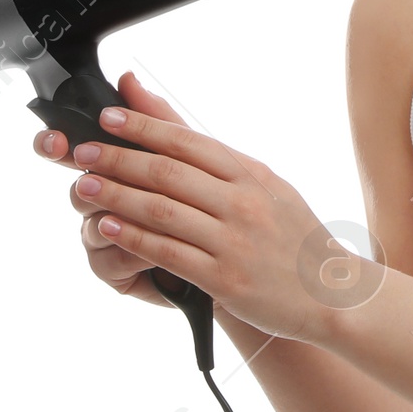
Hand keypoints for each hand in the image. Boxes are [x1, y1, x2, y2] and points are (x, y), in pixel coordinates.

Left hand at [36, 71, 336, 344]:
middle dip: (119, 159)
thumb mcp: (266, 187)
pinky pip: (170, 253)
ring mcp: (235, 241)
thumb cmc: (292, 237)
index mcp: (253, 175)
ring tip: (84, 187)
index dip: (145, 127)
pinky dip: (135, 238)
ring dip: (118, 196)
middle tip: (81, 153)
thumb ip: (219, 158)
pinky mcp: (225, 280)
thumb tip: (186, 131)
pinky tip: (109, 228)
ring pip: (163, 211)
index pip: (190, 141)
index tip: (107, 118)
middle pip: (169, 173)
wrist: (331, 294)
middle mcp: (244, 203)